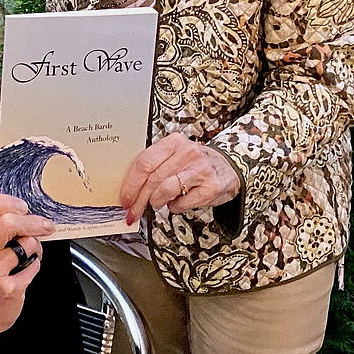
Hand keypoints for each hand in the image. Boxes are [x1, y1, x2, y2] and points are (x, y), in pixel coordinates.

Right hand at [0, 194, 54, 343]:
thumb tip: (27, 212)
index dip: (4, 201)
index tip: (22, 206)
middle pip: (8, 223)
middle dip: (33, 222)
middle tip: (45, 225)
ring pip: (26, 244)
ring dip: (36, 247)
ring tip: (30, 254)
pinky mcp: (7, 287)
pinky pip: (34, 266)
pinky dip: (36, 265)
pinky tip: (26, 271)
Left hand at [120, 134, 239, 222]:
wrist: (229, 167)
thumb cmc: (194, 162)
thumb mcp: (174, 154)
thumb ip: (154, 165)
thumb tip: (129, 187)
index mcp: (173, 142)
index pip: (144, 162)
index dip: (130, 183)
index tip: (124, 198)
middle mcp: (188, 153)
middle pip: (153, 179)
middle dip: (139, 199)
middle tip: (133, 211)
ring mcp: (201, 170)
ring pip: (166, 190)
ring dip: (156, 202)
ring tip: (157, 203)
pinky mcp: (211, 187)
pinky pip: (183, 203)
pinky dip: (175, 207)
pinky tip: (176, 203)